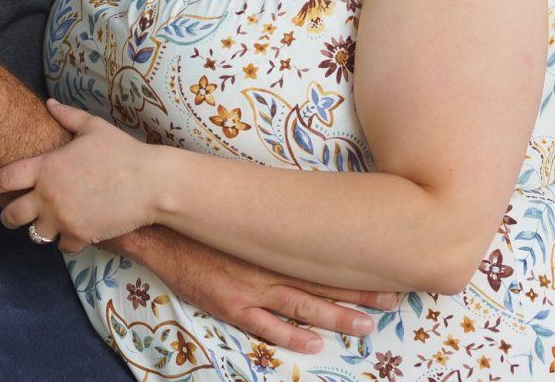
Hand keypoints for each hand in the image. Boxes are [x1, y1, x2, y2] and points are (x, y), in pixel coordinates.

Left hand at [0, 99, 160, 252]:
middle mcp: (48, 195)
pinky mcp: (80, 235)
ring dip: (39, 230)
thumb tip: (49, 102)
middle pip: (11, 215)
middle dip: (8, 217)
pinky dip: (66, 242)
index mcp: (46, 166)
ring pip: (34, 235)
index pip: (4, 178)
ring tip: (47, 224)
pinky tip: (73, 234)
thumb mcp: (93, 127)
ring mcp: (63, 218)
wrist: (150, 183)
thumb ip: (67, 116)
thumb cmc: (122, 150)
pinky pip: (62, 247)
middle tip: (12, 215)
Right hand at [110, 225, 397, 353]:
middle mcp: (269, 264)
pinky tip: (314, 343)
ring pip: (302, 306)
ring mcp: (251, 287)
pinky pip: (265, 325)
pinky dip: (290, 336)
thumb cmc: (208, 216)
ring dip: (336, 316)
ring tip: (366, 325)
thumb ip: (275, 219)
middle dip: (358, 292)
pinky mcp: (231, 303)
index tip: (387, 266)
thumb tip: (309, 216)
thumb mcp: (246, 211)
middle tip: (392, 300)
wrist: (162, 227)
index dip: (356, 263)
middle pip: (322, 281)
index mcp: (275, 241)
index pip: (325, 255)